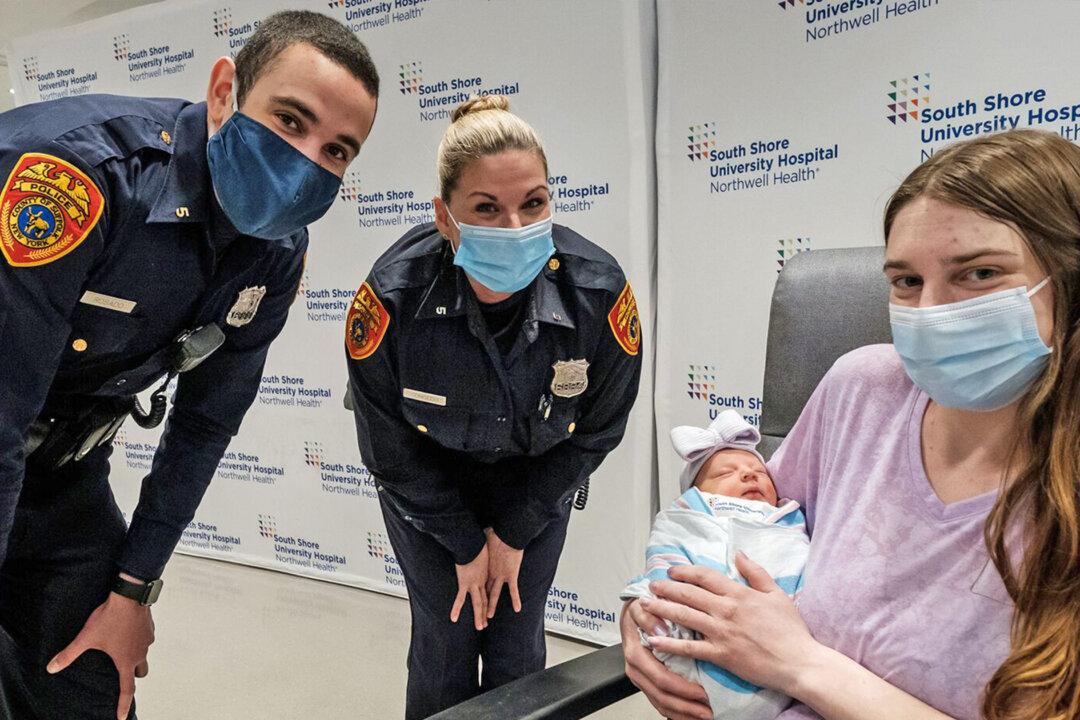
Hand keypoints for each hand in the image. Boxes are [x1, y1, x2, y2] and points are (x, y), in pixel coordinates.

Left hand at [47, 589, 154, 719]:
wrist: (130, 596)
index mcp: (126, 661)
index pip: (126, 689)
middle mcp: (140, 653)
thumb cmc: (109, 618)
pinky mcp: (150, 629)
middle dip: (133, 676)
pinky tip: (127, 631)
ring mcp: (147, 641)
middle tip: (122, 673)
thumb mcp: (86, 638)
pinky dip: (138, 640)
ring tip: (121, 647)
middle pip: (140, 673)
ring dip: (135, 656)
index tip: (122, 716)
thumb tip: (51, 668)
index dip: (123, 705)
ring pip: (144, 655)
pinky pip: (145, 640)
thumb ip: (69, 654)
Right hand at [452, 543, 488, 630]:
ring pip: (477, 603)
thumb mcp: (484, 547)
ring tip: (480, 627)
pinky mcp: (465, 583)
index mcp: (485, 574)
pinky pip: (459, 599)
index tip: (488, 609)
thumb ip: (483, 548)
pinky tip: (453, 619)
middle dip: (484, 614)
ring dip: (479, 616)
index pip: (487, 590)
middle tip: (485, 625)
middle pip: (484, 600)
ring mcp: (474, 584)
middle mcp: (481, 581)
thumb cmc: (478, 542)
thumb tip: (483, 541)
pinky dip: (456, 609)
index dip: (488, 601)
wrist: (473, 542)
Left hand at [484, 528, 523, 618]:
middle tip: (477, 616)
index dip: (477, 593)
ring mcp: (499, 576)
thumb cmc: (496, 534)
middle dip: (480, 606)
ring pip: (494, 595)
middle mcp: (490, 574)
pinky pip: (513, 590)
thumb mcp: (486, 538)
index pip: (480, 583)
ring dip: (491, 607)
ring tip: (487, 618)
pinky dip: (516, 599)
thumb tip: (481, 535)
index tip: (475, 600)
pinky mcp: (510, 574)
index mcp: (485, 567)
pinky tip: (517, 609)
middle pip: (484, 593)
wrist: (506, 534)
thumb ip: (483, 540)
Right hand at [620, 600, 711, 719]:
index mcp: (636, 654)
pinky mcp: (646, 682)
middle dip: (687, 707)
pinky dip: (677, 712)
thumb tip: (660, 630)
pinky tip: (692, 715)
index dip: (683, 689)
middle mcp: (636, 670)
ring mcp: (641, 678)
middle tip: (709, 711)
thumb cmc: (640, 611)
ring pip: (661, 704)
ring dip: (684, 713)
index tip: (703, 692)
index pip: (661, 678)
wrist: (632, 614)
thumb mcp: (640, 607)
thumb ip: (648, 617)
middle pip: (662, 696)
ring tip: (705, 715)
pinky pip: (660, 703)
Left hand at [641, 552, 817, 695]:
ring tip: (645, 605)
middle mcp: (726, 610)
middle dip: (666, 588)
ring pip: (684, 617)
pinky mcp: (721, 654)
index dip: (685, 572)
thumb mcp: (776, 593)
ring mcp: (721, 632)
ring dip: (662, 609)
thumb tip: (739, 553)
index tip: (671, 571)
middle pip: (689, 594)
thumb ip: (756, 572)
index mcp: (739, 593)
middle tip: (651, 585)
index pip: (705, 576)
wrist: (799, 662)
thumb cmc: (791, 630)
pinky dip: (670, 643)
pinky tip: (654, 640)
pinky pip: (689, 648)